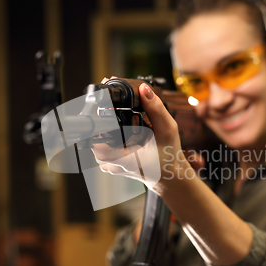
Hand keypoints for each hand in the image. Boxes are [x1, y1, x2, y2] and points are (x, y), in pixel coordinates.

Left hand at [91, 78, 190, 193]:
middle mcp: (113, 164)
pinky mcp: (110, 164)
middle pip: (95, 137)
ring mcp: (110, 166)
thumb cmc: (169, 156)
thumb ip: (155, 109)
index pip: (96, 140)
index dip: (97, 122)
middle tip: (113, 105)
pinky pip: (103, 147)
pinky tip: (121, 129)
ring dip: (106, 128)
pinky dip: (109, 136)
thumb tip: (144, 89)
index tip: (103, 106)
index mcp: (124, 159)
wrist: (170, 176)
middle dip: (103, 121)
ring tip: (119, 118)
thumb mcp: (167, 131)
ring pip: (98, 141)